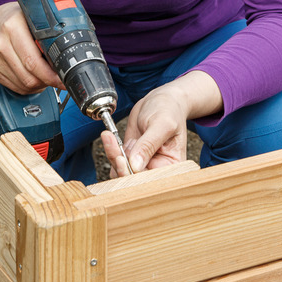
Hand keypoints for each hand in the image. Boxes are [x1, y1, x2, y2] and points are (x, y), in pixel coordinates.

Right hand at [0, 2, 63, 93]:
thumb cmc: (21, 21)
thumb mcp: (36, 20)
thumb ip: (49, 35)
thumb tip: (66, 59)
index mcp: (13, 27)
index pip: (33, 61)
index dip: (50, 75)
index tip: (63, 78)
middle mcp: (0, 42)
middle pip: (29, 76)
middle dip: (47, 82)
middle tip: (58, 80)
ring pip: (23, 84)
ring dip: (39, 86)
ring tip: (46, 78)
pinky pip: (14, 87)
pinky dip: (28, 87)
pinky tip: (34, 79)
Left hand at [101, 71, 222, 176]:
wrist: (160, 100)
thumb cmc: (168, 110)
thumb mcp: (162, 124)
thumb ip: (149, 144)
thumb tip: (135, 166)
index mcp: (172, 167)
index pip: (153, 180)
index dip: (136, 176)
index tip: (123, 161)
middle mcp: (157, 168)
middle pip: (134, 180)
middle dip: (121, 165)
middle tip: (114, 145)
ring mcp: (142, 163)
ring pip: (122, 172)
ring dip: (113, 156)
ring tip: (111, 137)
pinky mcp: (131, 156)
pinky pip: (116, 163)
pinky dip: (110, 151)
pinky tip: (109, 136)